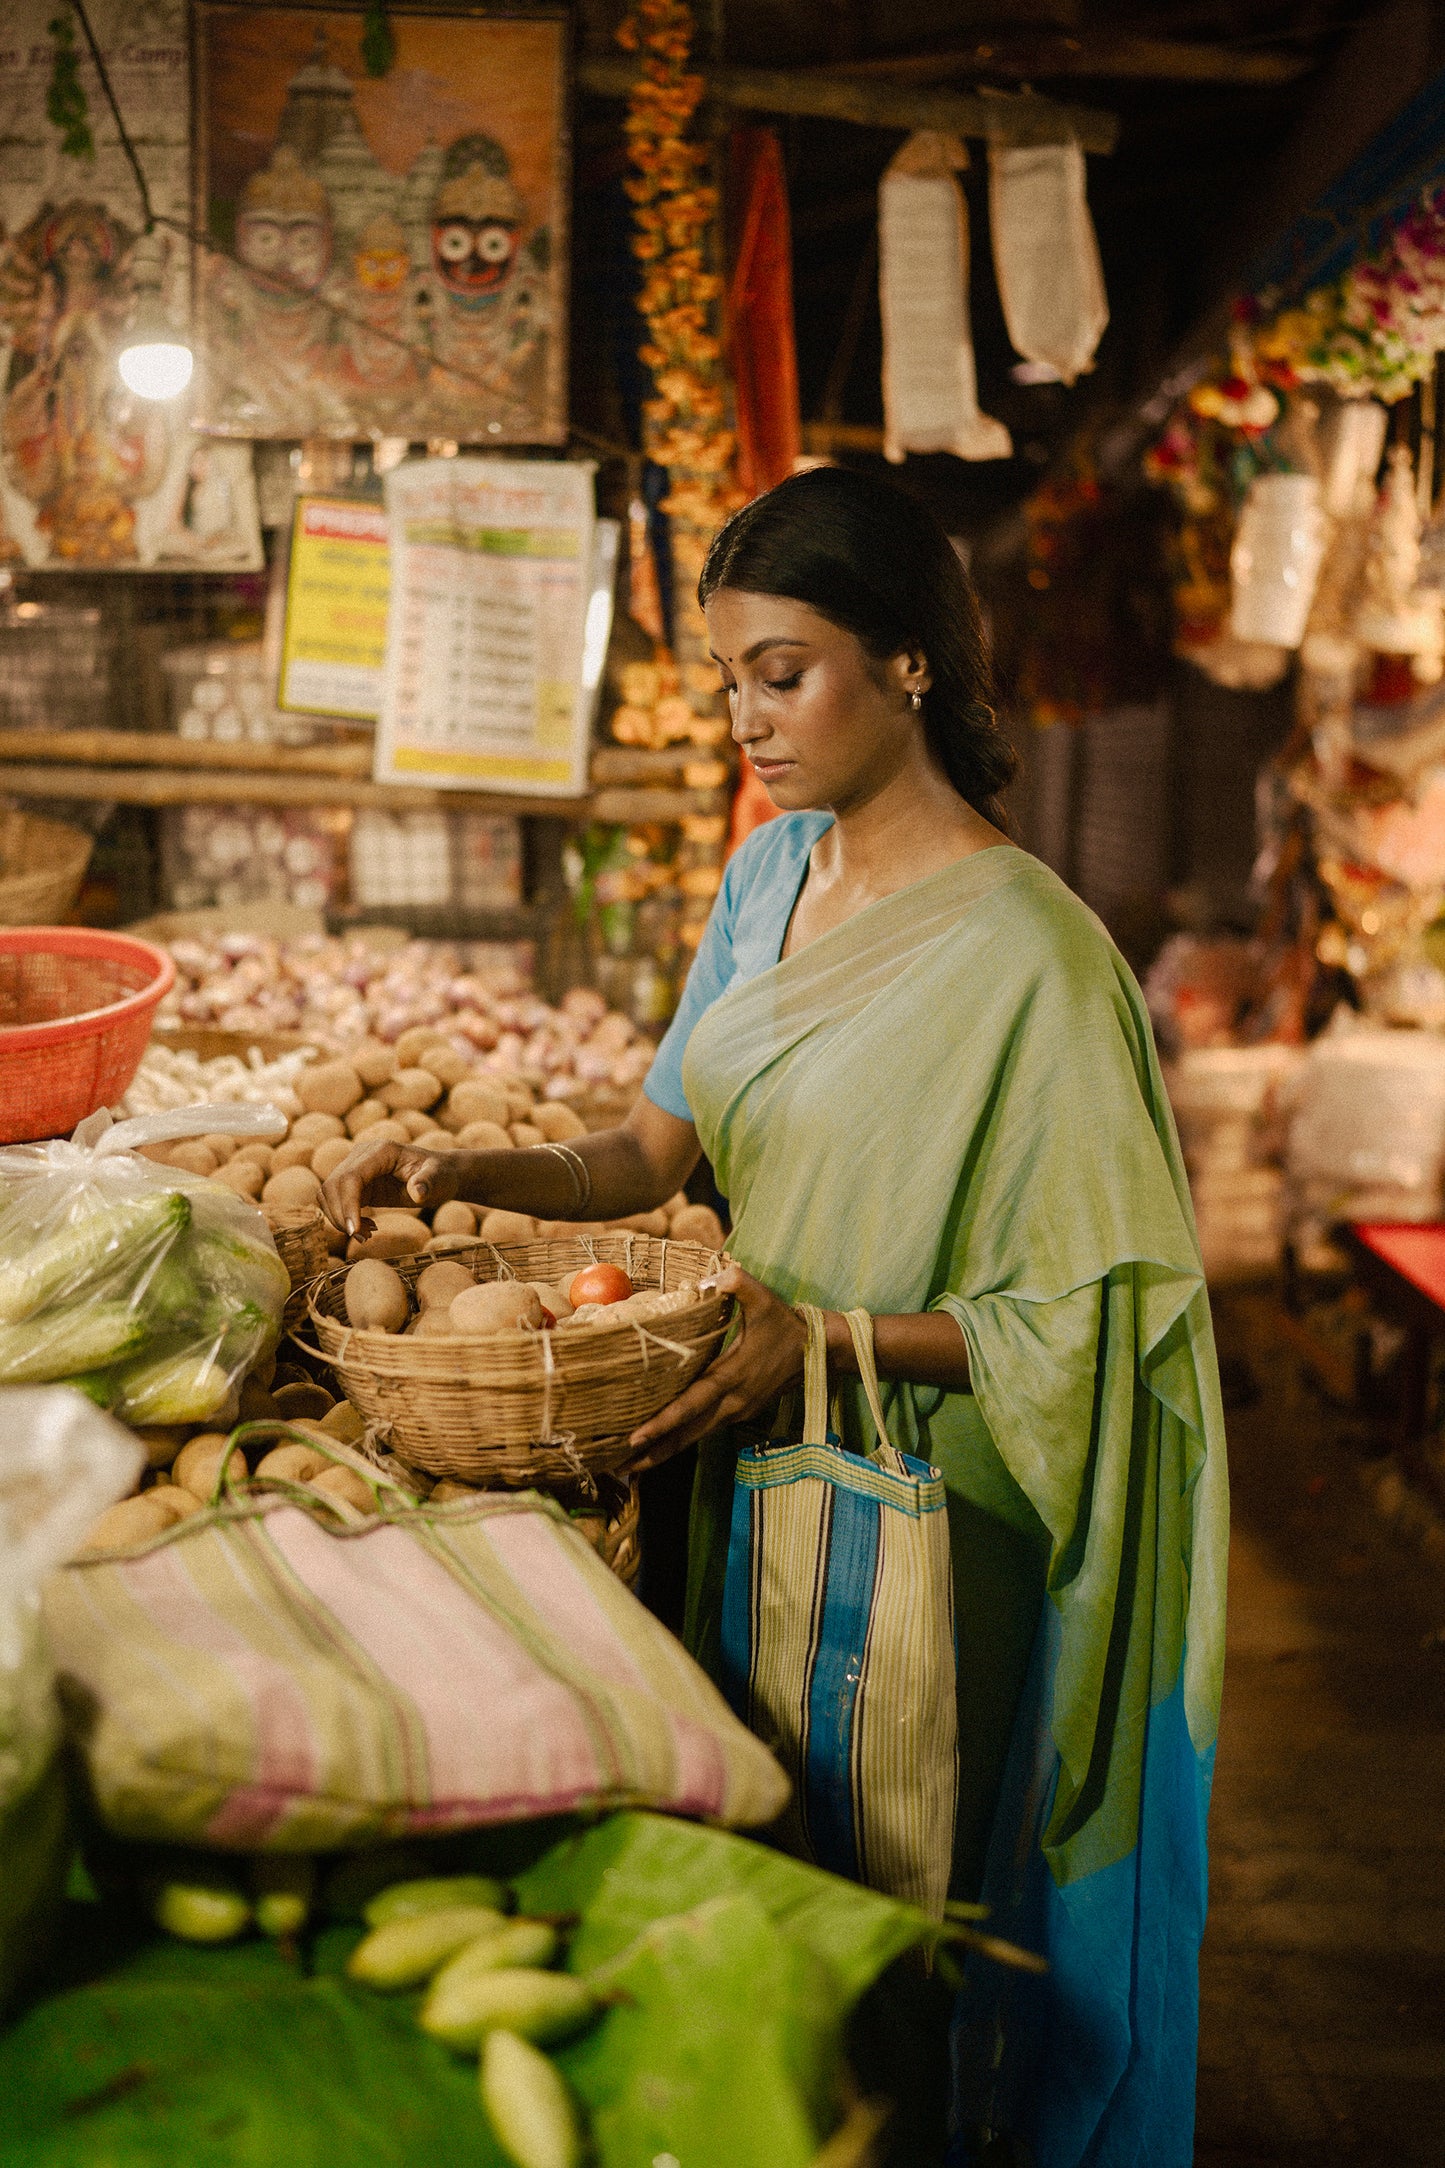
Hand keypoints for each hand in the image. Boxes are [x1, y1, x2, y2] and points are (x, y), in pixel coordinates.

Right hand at [318, 1135, 461, 1236]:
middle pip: (333, 1185)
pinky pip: (335, 1200)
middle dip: (342, 1216)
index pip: (350, 1177)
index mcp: (381, 1151)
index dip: (347, 1204)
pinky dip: (344, 1218)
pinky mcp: (354, 1182)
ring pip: (328, 1193)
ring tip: (367, 1234)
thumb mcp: (440, 1180)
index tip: (354, 1231)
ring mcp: (355, 1167)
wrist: (439, 1175)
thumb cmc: (441, 1176)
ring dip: (340, 1219)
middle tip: (364, 1238)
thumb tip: (417, 1192)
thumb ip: (429, 1183)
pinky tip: (367, 1227)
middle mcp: (362, 1155)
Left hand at [628, 1263, 805, 1470]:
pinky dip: (679, 1441)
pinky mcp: (738, 1414)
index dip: (664, 1421)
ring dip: (664, 1453)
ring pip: (695, 1437)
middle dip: (654, 1452)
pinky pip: (703, 1431)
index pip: (693, 1402)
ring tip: (630, 1468)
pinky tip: (658, 1448)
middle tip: (619, 1468)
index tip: (635, 1436)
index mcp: (733, 1375)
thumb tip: (722, 1273)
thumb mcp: (765, 1300)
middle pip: (688, 1433)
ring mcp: (737, 1412)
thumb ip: (741, 1284)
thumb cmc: (784, 1324)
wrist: (817, 1352)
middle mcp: (733, 1402)